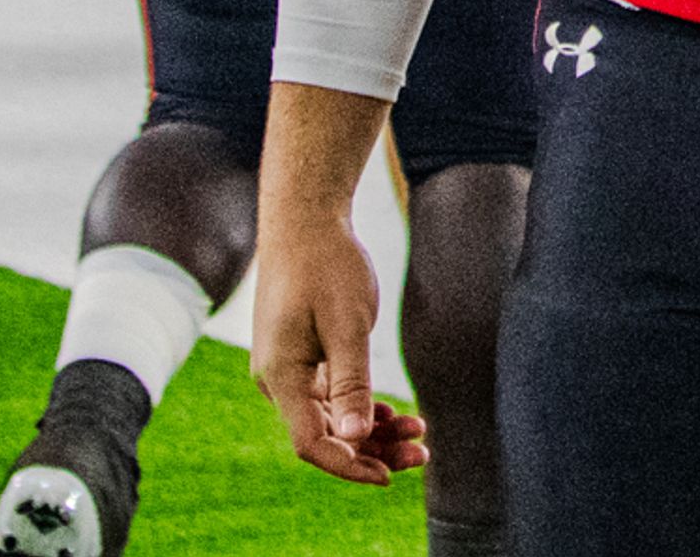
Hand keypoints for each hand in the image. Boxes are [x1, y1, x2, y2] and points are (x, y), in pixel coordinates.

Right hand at [251, 208, 425, 485]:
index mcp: (280, 378)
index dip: (349, 465)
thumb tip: (356, 436)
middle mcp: (277, 381)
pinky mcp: (301, 358)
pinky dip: (360, 408)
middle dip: (371, 450)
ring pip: (328, 418)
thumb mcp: (347, 323)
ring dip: (371, 431)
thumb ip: (350, 381)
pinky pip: (328, 397)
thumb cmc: (326, 266)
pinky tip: (393, 413)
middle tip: (423, 452)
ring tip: (418, 432)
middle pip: (323, 435)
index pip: (311, 443)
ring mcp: (287, 370)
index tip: (390, 475)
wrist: (305, 224)